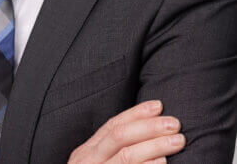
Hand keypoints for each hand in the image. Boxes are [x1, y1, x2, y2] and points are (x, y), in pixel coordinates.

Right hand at [67, 100, 185, 162]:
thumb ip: (111, 152)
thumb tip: (144, 134)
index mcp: (87, 152)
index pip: (113, 125)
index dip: (136, 113)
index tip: (158, 105)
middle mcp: (87, 161)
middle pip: (119, 136)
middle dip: (149, 126)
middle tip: (174, 123)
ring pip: (126, 156)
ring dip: (154, 145)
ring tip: (177, 142)